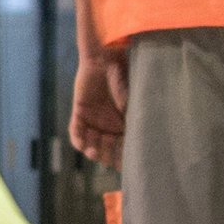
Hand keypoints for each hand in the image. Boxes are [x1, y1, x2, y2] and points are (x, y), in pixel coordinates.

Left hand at [69, 48, 128, 165]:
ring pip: (91, 145)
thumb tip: (147, 148)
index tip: (128, 167)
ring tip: (95, 153)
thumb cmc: (128, 77)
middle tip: (110, 158)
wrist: (110, 55)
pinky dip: (79, 140)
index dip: (125, 160)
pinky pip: (76, 133)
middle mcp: (109, 126)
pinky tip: (84, 145)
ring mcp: (94, 120)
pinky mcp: (80, 112)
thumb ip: (137, 125)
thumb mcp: (136, 105)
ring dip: (93, 151)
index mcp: (126, 125)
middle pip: (107, 151)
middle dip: (108, 156)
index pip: (124, 149)